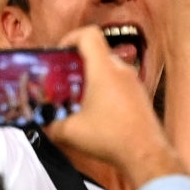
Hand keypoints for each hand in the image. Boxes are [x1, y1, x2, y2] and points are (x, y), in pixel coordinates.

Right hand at [46, 27, 183, 188]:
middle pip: (97, 52)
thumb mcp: (71, 132)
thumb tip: (44, 125)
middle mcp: (121, 70)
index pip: (89, 35)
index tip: (60, 53)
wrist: (145, 155)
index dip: (71, 37)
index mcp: (104, 69)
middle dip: (77, 62)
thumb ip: (51, 125)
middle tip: (63, 79)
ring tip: (77, 96)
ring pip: (108, 68)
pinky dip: (105, 88)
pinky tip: (96, 110)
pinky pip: (119, 82)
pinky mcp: (140, 96)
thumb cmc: (110, 137)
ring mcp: (134, 82)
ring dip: (91, 77)